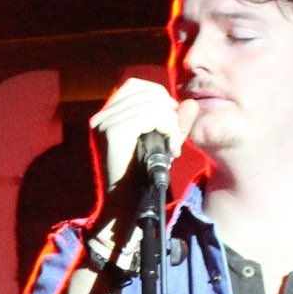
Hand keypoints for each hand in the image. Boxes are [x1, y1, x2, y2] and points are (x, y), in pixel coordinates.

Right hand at [88, 78, 198, 199]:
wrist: (125, 208)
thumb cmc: (141, 179)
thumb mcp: (161, 145)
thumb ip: (175, 123)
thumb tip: (191, 102)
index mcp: (106, 117)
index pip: (135, 86)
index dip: (159, 96)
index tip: (171, 121)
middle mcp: (101, 116)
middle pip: (146, 92)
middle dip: (168, 111)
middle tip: (174, 139)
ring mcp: (104, 123)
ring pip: (152, 103)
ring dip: (171, 123)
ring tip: (172, 147)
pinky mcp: (113, 132)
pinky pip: (151, 116)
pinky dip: (168, 128)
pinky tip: (170, 148)